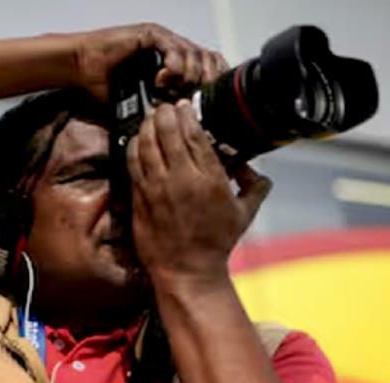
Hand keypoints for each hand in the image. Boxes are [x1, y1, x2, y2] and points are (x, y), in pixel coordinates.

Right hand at [72, 23, 228, 100]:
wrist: (83, 72)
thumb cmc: (106, 90)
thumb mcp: (143, 108)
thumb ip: (164, 114)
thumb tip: (185, 137)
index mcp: (176, 67)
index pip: (209, 68)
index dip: (214, 83)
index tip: (213, 105)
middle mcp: (173, 51)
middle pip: (207, 59)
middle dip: (205, 80)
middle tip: (193, 99)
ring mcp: (163, 42)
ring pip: (193, 53)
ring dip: (188, 75)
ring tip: (174, 90)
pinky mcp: (151, 35)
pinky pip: (173, 46)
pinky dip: (173, 64)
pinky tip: (163, 79)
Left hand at [126, 100, 270, 289]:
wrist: (187, 270)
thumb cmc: (215, 244)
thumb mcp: (244, 214)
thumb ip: (255, 188)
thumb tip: (257, 173)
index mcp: (209, 179)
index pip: (194, 135)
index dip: (186, 115)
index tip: (184, 105)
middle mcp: (181, 179)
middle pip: (167, 132)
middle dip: (164, 113)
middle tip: (164, 106)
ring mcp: (156, 187)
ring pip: (146, 144)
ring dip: (147, 126)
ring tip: (150, 117)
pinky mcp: (140, 197)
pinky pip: (132, 163)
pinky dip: (133, 146)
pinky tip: (136, 140)